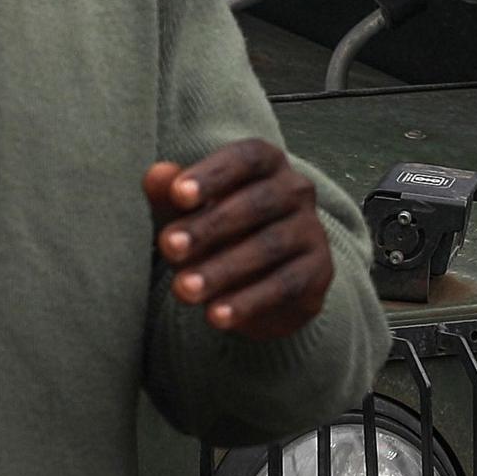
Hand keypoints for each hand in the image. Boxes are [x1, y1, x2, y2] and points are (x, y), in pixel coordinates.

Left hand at [147, 142, 332, 337]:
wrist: (262, 281)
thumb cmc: (218, 230)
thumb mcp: (189, 211)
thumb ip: (170, 194)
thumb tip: (155, 175)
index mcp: (267, 163)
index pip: (246, 158)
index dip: (213, 174)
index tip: (177, 195)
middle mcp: (297, 190)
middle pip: (257, 203)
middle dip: (209, 226)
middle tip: (168, 248)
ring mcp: (312, 231)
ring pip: (269, 247)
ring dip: (223, 269)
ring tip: (183, 290)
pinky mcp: (320, 272)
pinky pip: (285, 285)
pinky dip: (249, 302)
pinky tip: (215, 316)